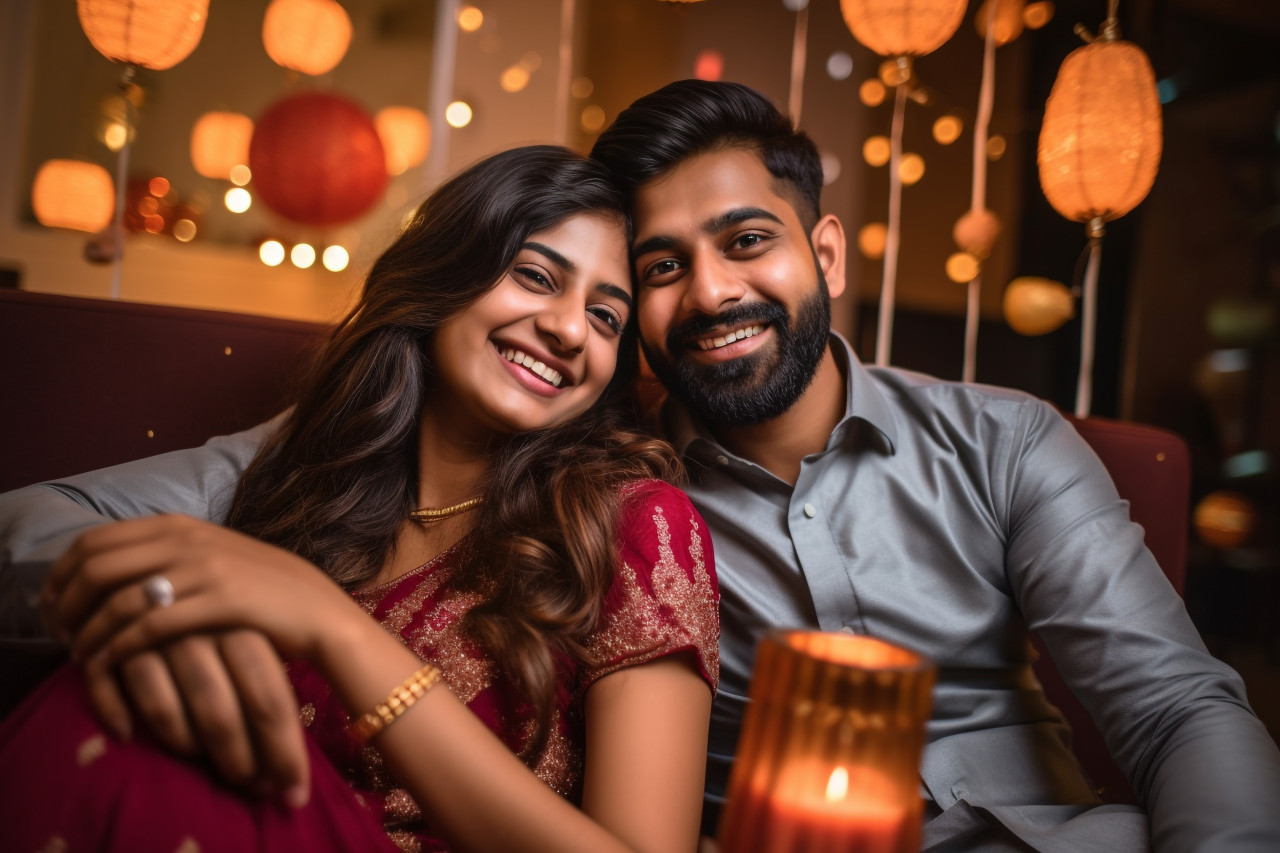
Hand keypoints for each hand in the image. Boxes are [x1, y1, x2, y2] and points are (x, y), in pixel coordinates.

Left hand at [43, 514, 360, 668]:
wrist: (320, 612)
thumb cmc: (265, 591)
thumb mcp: (215, 557)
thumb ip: (171, 554)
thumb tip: (119, 569)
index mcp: (181, 525)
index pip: (96, 539)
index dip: (62, 573)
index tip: (53, 604)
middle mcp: (188, 541)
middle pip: (96, 567)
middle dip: (66, 605)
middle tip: (60, 635)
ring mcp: (205, 570)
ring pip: (118, 600)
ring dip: (89, 633)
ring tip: (82, 656)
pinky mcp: (220, 603)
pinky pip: (151, 627)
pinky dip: (120, 649)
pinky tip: (111, 664)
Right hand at [83, 631, 311, 806]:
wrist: (164, 556)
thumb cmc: (225, 612)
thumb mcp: (256, 629)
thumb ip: (270, 679)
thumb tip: (299, 742)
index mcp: (247, 628)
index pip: (271, 701)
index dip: (283, 751)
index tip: (294, 791)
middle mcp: (204, 633)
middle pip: (222, 715)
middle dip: (240, 763)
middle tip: (254, 791)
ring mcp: (156, 638)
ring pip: (168, 713)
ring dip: (189, 749)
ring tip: (208, 768)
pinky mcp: (111, 643)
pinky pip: (115, 695)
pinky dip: (125, 721)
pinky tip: (136, 738)